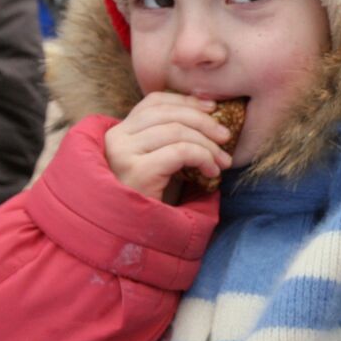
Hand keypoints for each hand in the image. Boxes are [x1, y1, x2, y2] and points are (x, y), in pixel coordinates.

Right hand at [104, 92, 234, 200]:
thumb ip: (169, 143)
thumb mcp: (155, 167)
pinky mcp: (137, 171)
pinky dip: (203, 157)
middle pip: (167, 112)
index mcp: (117, 134)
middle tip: (226, 137)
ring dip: (208, 144)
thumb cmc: (146, 204)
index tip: (213, 108)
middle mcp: (115, 139)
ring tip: (223, 161)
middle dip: (203, 121)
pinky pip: (180, 151)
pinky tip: (211, 172)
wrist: (128, 238)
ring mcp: (123, 154)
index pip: (154, 102)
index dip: (186, 101)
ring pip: (177, 131)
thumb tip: (209, 120)